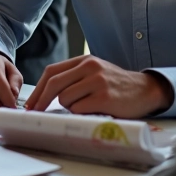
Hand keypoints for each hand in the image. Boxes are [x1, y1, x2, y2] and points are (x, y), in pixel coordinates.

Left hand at [25, 55, 172, 117]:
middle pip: (54, 84)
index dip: (38, 89)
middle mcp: (89, 67)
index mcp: (83, 60)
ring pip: (66, 98)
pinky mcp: (105, 97)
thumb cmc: (115, 85)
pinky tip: (94, 112)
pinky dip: (81, 114)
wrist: (145, 90)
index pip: (52, 72)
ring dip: (69, 108)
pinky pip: (80, 109)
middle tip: (35, 113)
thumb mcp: (94, 73)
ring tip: (85, 107)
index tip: (30, 104)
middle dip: (41, 101)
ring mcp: (97, 81)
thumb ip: (74, 78)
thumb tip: (46, 96)